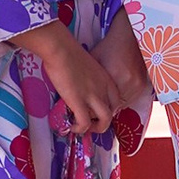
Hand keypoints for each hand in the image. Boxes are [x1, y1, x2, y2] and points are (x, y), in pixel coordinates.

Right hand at [19, 17, 119, 132]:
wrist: (61, 49)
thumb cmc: (68, 51)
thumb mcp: (86, 64)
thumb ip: (88, 76)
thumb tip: (79, 83)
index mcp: (106, 79)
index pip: (116, 100)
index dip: (108, 109)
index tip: (96, 112)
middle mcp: (103, 89)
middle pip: (113, 112)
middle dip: (103, 122)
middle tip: (90, 123)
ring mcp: (93, 96)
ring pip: (105, 121)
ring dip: (96, 129)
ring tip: (83, 128)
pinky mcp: (79, 102)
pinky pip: (84, 123)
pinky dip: (79, 129)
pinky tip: (71, 127)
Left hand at [98, 8, 152, 116]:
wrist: (130, 36)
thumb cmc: (110, 46)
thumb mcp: (94, 58)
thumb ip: (88, 76)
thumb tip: (77, 92)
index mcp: (113, 75)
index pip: (103, 102)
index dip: (96, 105)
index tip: (90, 104)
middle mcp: (128, 82)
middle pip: (113, 106)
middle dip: (105, 106)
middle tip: (96, 103)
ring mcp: (137, 84)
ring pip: (123, 104)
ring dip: (115, 103)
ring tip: (106, 98)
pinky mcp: (143, 84)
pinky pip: (132, 99)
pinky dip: (124, 98)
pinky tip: (117, 92)